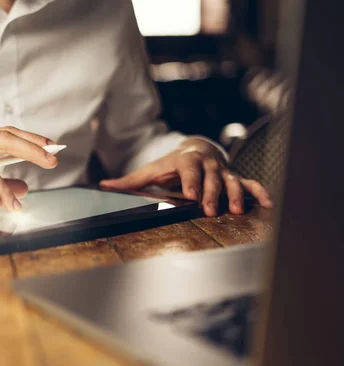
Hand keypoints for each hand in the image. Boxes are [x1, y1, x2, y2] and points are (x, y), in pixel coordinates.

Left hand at [100, 138, 273, 216]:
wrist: (197, 149)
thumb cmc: (171, 165)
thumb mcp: (151, 170)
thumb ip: (129, 180)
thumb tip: (102, 186)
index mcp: (185, 162)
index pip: (188, 171)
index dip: (190, 181)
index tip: (189, 194)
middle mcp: (206, 166)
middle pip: (210, 179)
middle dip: (211, 194)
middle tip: (211, 210)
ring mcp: (223, 172)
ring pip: (232, 182)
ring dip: (235, 196)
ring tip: (237, 211)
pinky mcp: (236, 178)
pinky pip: (250, 184)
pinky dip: (259, 193)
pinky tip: (268, 205)